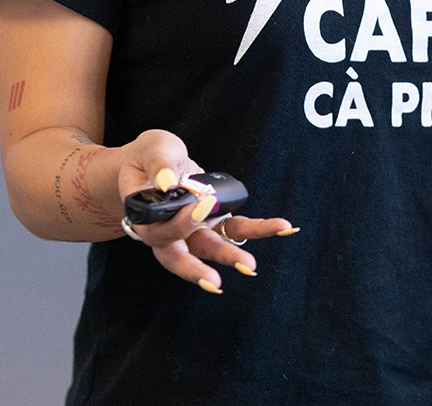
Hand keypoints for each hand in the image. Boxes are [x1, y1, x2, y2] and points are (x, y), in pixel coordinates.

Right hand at [118, 129, 297, 291]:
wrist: (154, 161)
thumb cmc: (147, 157)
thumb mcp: (151, 149)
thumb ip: (158, 164)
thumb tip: (168, 181)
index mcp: (147, 219)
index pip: (160, 233)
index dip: (179, 225)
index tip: (200, 207)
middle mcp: (170, 232)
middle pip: (182, 255)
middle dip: (198, 269)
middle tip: (214, 282)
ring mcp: (194, 230)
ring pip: (212, 247)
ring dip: (231, 256)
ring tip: (250, 266)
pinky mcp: (215, 221)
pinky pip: (237, 227)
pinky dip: (261, 228)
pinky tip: (285, 227)